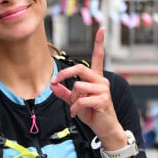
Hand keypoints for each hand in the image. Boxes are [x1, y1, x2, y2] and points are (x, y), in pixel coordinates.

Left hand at [50, 27, 123, 146]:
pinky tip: (76, 113)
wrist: (105, 129)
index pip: (98, 57)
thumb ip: (65, 93)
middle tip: (54, 82)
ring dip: (72, 98)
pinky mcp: (103, 100)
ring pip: (78, 86)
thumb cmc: (92, 113)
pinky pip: (81, 100)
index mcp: (96, 78)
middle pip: (80, 68)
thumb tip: (53, 85)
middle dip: (64, 74)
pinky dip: (75, 108)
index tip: (102, 29)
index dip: (99, 42)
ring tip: (76, 107)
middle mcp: (101, 81)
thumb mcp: (75, 102)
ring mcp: (103, 90)